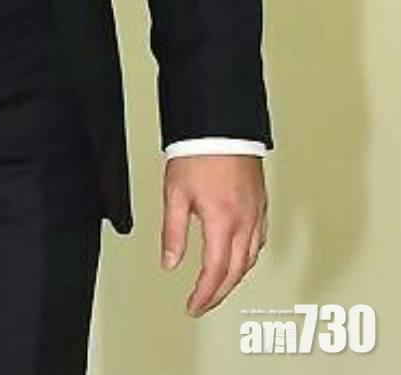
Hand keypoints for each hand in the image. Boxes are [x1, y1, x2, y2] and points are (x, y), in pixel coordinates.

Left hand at [161, 154, 267, 316]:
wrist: (220, 125)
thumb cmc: (197, 152)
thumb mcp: (175, 193)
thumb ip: (173, 232)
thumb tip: (169, 263)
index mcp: (222, 221)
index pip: (215, 271)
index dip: (204, 295)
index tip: (193, 306)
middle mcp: (244, 221)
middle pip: (236, 270)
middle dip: (219, 292)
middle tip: (204, 303)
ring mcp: (256, 213)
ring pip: (251, 258)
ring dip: (235, 277)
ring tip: (218, 286)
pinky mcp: (261, 203)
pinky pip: (259, 240)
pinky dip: (248, 257)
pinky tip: (240, 257)